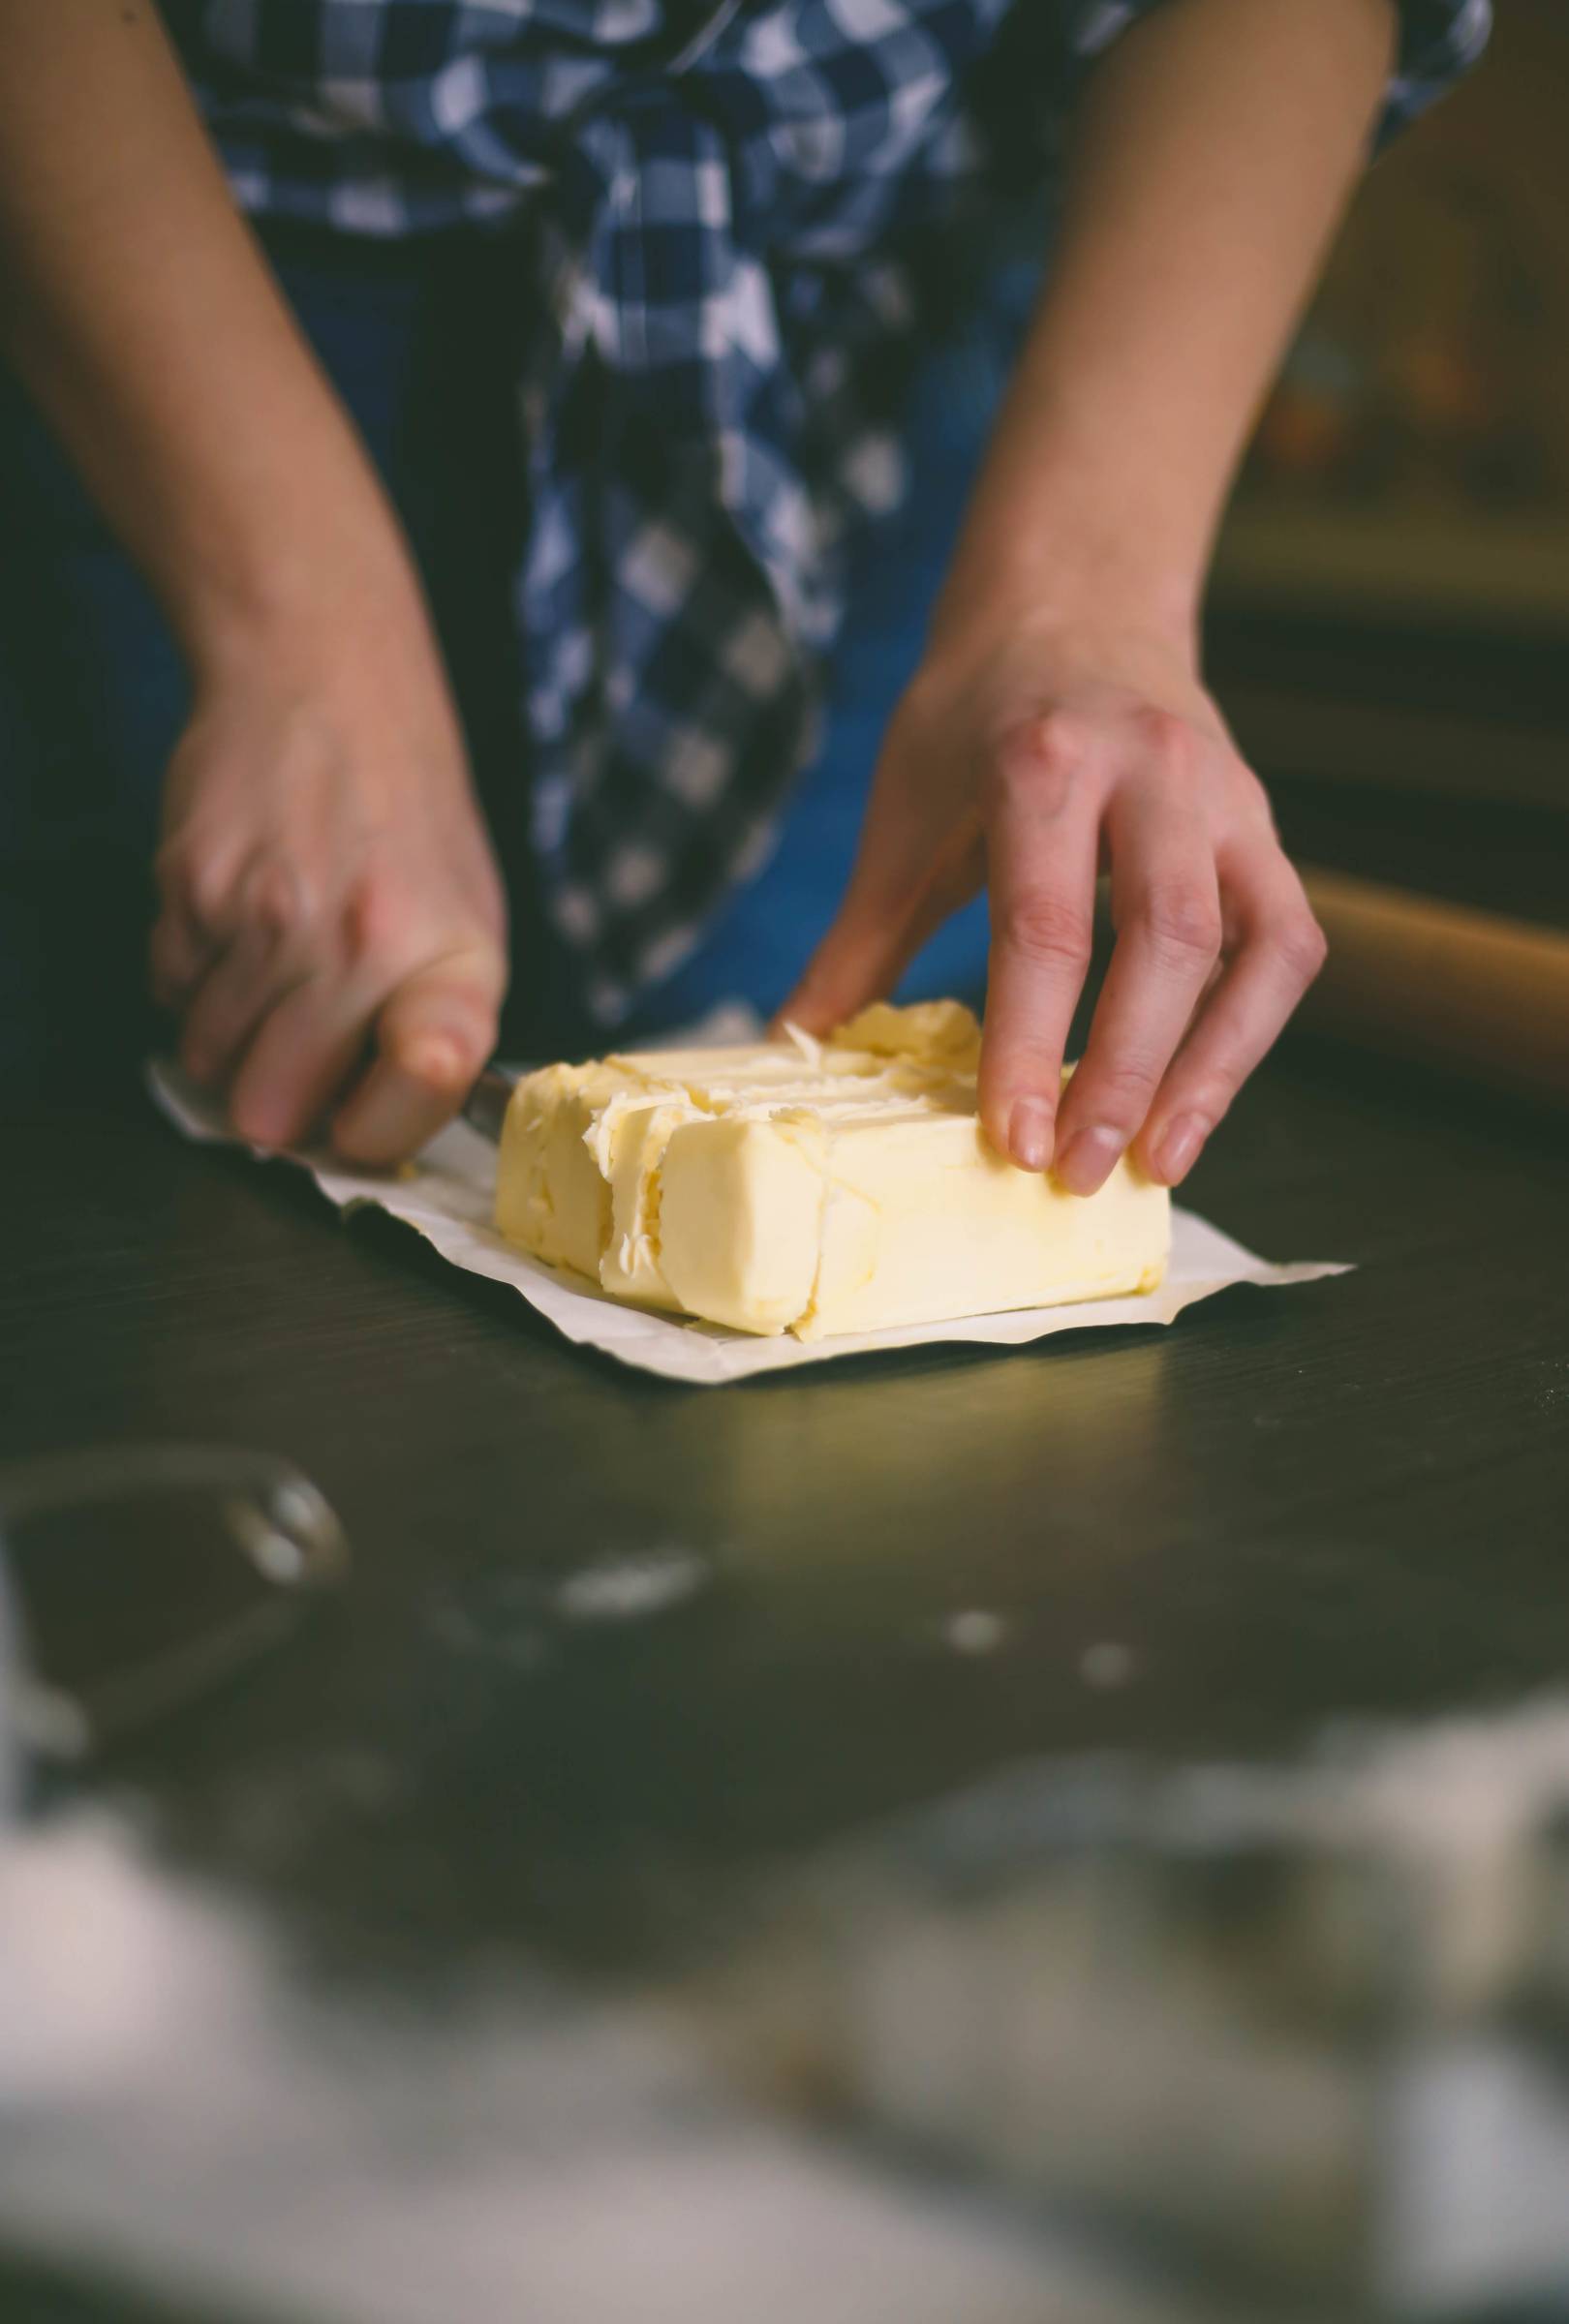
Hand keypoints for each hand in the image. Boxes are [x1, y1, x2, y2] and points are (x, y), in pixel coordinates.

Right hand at [151, 598, 507, 1164]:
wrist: (329, 682)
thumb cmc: (409, 820)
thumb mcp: (469, 922)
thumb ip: (437, 1031)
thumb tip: (372, 1134)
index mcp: (455, 963)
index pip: (417, 1099)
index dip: (376, 1130)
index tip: (361, 1117)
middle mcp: (365, 947)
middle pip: (273, 1113)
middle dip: (276, 1101)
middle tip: (299, 1054)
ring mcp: (269, 919)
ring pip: (206, 1062)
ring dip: (228, 1040)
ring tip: (272, 971)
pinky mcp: (192, 888)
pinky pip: (168, 993)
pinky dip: (193, 979)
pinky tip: (236, 925)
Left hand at [783, 613, 1324, 1188]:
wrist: (1074, 605)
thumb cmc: (978, 716)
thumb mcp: (904, 812)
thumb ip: (859, 939)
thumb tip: (789, 1044)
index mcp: (1045, 762)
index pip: (1045, 925)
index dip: (1030, 1043)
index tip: (1011, 1140)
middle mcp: (1154, 772)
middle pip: (1166, 941)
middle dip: (1124, 1071)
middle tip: (1079, 1172)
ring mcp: (1225, 800)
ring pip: (1253, 947)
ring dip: (1211, 1068)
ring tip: (1159, 1162)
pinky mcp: (1264, 830)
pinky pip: (1287, 942)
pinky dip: (1250, 1030)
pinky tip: (1196, 1100)